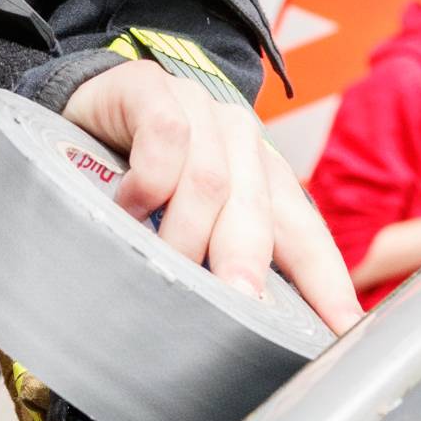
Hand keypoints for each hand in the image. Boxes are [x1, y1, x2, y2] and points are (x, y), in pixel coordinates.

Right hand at [63, 60, 362, 332]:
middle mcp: (240, 140)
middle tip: (241, 304)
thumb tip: (237, 323)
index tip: (343, 331)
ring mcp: (199, 109)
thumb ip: (212, 258)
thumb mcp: (177, 222)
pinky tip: (129, 205)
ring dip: (185, 232)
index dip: (325, 283)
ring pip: (211, 181)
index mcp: (261, 178)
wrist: (78, 107)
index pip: (304, 235)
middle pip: (259, 212)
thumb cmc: (128, 175)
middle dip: (248, 262)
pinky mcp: (152, 88)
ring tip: (165, 264)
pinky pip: (166, 136)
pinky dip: (149, 180)